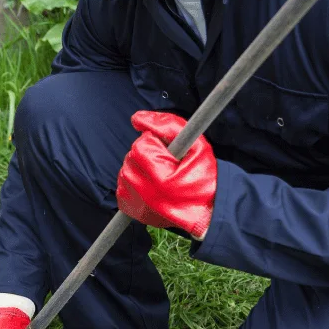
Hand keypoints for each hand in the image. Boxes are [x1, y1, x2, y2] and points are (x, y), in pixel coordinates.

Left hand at [116, 111, 216, 239]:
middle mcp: (146, 194)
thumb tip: (137, 118)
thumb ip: (168, 125)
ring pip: (125, 171)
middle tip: (166, 164)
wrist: (207, 209)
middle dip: (146, 155)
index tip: (169, 153)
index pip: (141, 146)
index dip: (155, 144)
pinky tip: (150, 185)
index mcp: (161, 179)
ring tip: (159, 175)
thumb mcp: (197, 145)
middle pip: (130, 158)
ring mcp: (137, 204)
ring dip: (139, 168)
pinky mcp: (132, 211)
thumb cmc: (204, 176)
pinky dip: (133, 182)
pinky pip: (121, 186)